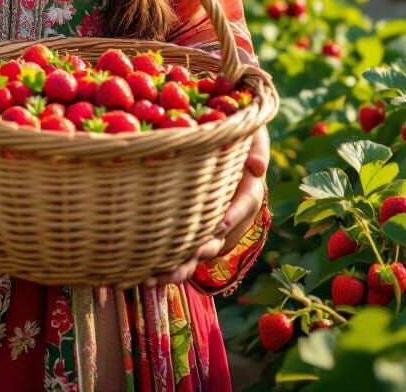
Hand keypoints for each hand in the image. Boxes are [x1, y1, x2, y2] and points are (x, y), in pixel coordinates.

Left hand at [140, 126, 269, 287]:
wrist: (224, 137)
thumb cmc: (236, 127)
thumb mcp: (250, 130)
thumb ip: (255, 145)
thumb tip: (257, 167)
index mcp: (248, 186)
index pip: (247, 201)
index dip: (235, 213)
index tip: (220, 223)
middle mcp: (233, 208)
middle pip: (223, 235)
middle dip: (204, 250)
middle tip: (186, 261)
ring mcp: (216, 219)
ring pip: (203, 247)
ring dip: (183, 265)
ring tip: (159, 278)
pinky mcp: (197, 224)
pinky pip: (187, 247)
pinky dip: (170, 262)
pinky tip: (148, 276)